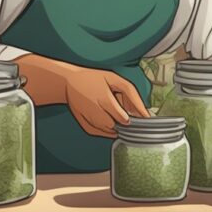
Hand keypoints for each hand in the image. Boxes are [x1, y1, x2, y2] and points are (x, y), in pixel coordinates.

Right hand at [16, 55, 151, 137]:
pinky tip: (105, 119)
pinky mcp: (83, 125)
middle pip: (115, 126)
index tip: (133, 116)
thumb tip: (143, 112)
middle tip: (121, 111)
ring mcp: (88, 120)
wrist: (68, 82)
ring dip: (114, 126)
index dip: (129, 118)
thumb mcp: (114, 78)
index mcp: (103, 99)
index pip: (122, 118)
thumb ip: (130, 94)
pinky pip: (99, 133)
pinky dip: (105, 130)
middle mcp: (94, 111)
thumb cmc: (92, 78)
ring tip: (110, 112)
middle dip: (121, 121)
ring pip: (108, 131)